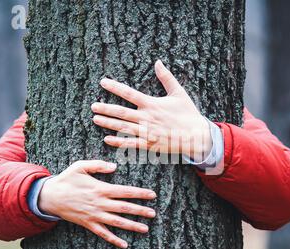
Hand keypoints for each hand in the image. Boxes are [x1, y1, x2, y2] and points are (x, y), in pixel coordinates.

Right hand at [38, 160, 156, 248]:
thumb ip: (98, 165)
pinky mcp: (88, 224)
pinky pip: (103, 234)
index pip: (125, 191)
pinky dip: (114, 240)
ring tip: (145, 228)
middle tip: (154, 214)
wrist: (50, 196)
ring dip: (132, 226)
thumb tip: (114, 166)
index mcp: (100, 188)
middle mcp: (100, 203)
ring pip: (117, 222)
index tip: (152, 195)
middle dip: (141, 211)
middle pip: (125, 208)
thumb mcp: (80, 166)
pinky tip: (124, 245)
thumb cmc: (67, 179)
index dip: (140, 193)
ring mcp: (94, 215)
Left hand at [91, 60, 211, 161]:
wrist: (196, 136)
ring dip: (108, 123)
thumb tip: (158, 62)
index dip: (114, 87)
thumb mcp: (179, 93)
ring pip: (122, 127)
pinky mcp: (149, 144)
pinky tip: (107, 139)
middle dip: (105, 108)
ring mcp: (147, 132)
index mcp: (152, 104)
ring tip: (95, 119)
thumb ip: (166, 77)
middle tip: (93, 105)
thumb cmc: (188, 113)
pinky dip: (118, 142)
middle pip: (121, 112)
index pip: (129, 93)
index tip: (102, 82)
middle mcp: (147, 118)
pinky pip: (130, 143)